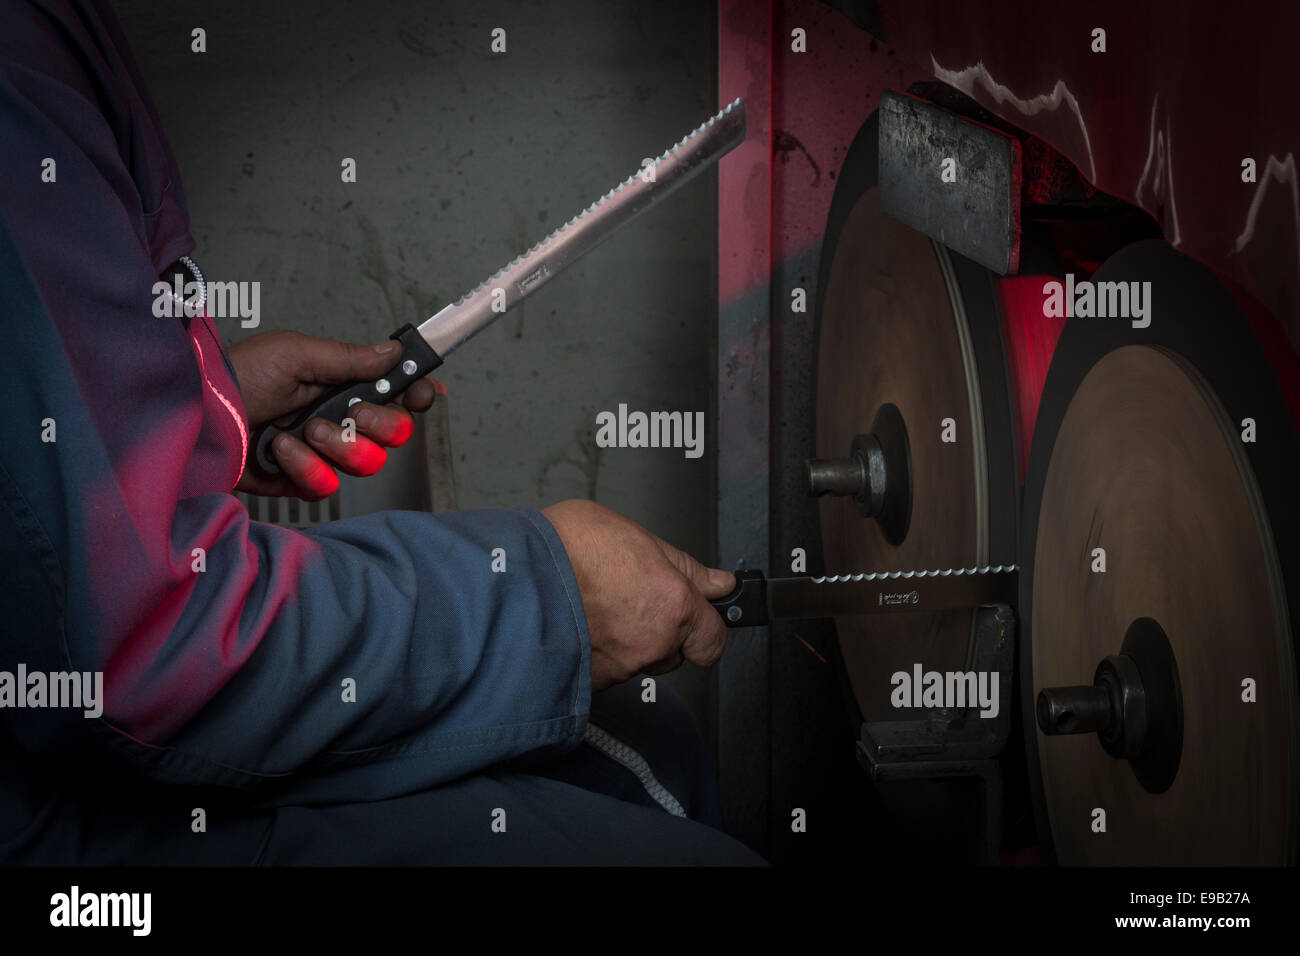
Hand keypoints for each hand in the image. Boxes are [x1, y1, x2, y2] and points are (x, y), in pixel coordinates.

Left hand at [228, 330, 441, 499]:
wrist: (194, 417)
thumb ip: (351, 358)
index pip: (396, 394)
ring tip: (302, 431)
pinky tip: (279, 451)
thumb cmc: (237, 376)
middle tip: (352, 413)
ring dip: (336, 445)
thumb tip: (395, 350)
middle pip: (394, 433)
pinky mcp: (300, 480)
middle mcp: (338, 418)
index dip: (416, 396)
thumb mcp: (296, 354)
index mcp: (341, 384)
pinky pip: (326, 485)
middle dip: (378, 424)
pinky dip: (304, 467)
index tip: (421, 395)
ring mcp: (321, 452)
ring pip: (366, 463)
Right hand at [541, 499, 734, 691]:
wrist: (510, 580)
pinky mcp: (593, 683)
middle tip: (632, 598)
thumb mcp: (633, 535)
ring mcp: (622, 666)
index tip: (695, 613)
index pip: (713, 638)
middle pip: (676, 651)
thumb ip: (682, 566)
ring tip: (599, 607)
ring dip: (629, 640)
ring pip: (641, 661)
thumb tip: (717, 582)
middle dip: (663, 630)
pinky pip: (610, 671)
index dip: (704, 625)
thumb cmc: (563, 549)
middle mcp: (652, 642)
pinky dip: (601, 653)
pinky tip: (583, 625)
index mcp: (672, 603)